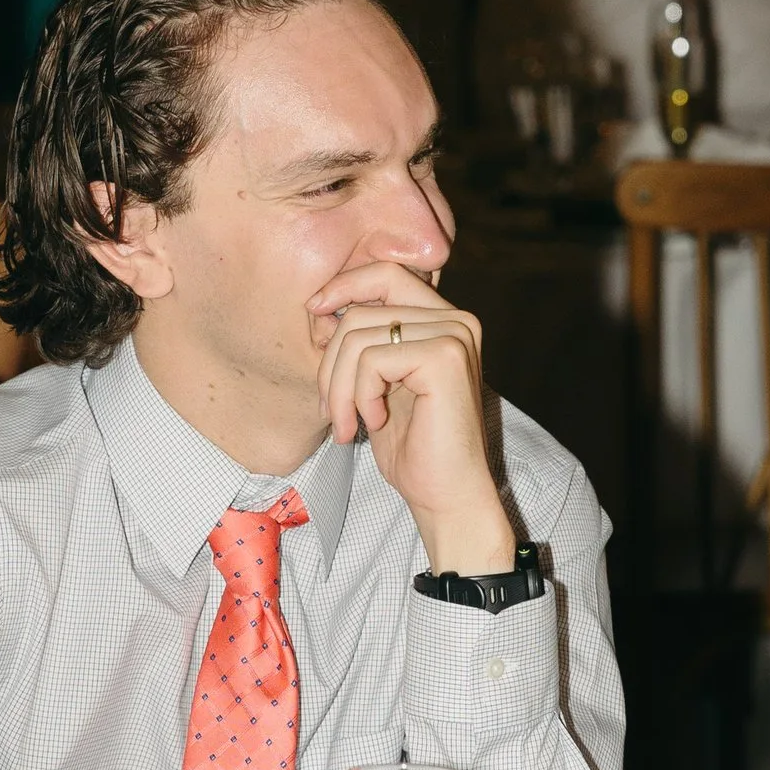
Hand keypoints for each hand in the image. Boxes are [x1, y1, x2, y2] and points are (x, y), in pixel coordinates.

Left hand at [311, 262, 514, 576]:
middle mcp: (457, 319)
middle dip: (329, 360)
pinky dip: (359, 396)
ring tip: (345, 424)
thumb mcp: (376, 385)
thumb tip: (320, 307)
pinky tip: (374, 422)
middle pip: (362, 307)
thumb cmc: (412, 448)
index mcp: (444, 319)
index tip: (313, 313)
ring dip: (337, 388)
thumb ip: (361, 342)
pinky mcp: (445, 357)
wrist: (445, 496)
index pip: (384, 273)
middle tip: (328, 408)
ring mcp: (454, 335)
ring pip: (359, 336)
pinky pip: (371, 359)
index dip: (343, 286)